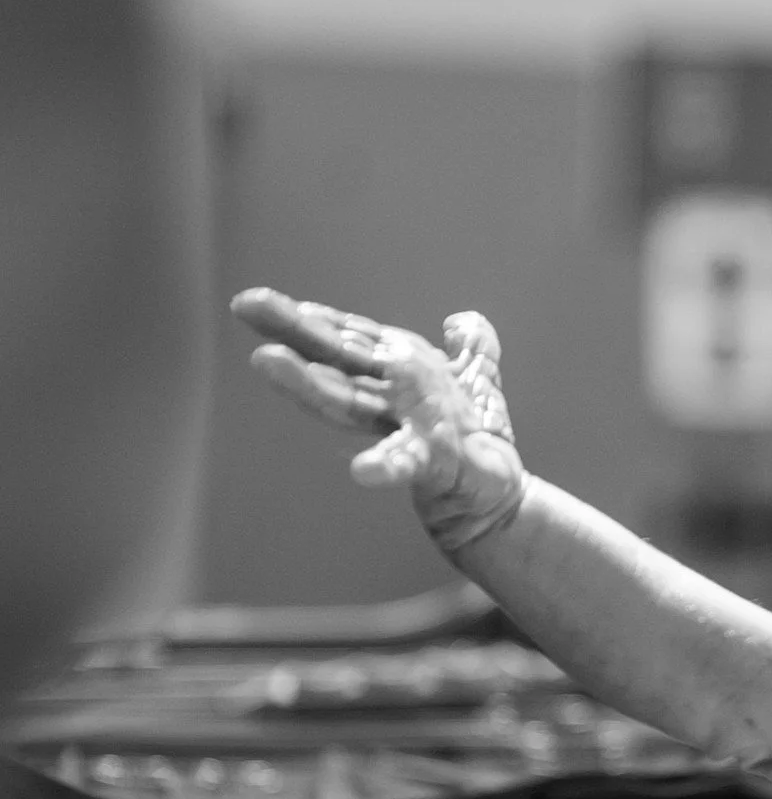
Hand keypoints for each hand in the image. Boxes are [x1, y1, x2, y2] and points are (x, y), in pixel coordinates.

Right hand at [231, 289, 527, 551]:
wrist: (498, 499)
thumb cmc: (476, 444)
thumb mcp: (477, 386)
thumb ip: (470, 351)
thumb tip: (463, 320)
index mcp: (400, 376)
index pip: (352, 340)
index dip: (315, 319)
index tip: (264, 299)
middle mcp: (390, 402)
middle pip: (336, 362)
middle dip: (294, 332)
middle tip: (246, 305)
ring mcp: (405, 432)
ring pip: (350, 404)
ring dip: (310, 383)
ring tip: (268, 360)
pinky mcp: (432, 465)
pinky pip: (407, 462)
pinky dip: (386, 464)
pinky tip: (363, 470)